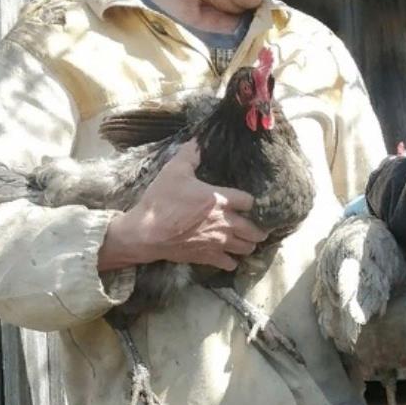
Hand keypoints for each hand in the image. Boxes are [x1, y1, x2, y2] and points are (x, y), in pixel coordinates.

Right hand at [98, 141, 268, 271]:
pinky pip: (228, 264)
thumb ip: (190, 154)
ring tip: (248, 240)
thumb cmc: (161, 200)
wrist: (145, 232)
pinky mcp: (206, 257)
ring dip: (249, 244)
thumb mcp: (174, 171)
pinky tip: (230, 257)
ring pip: (245, 248)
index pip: (249, 201)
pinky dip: (232, 261)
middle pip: (254, 230)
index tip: (249, 202)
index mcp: (220, 200)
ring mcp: (217, 242)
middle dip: (260, 228)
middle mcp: (224, 223)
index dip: (251, 201)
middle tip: (260, 226)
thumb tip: (199, 140)